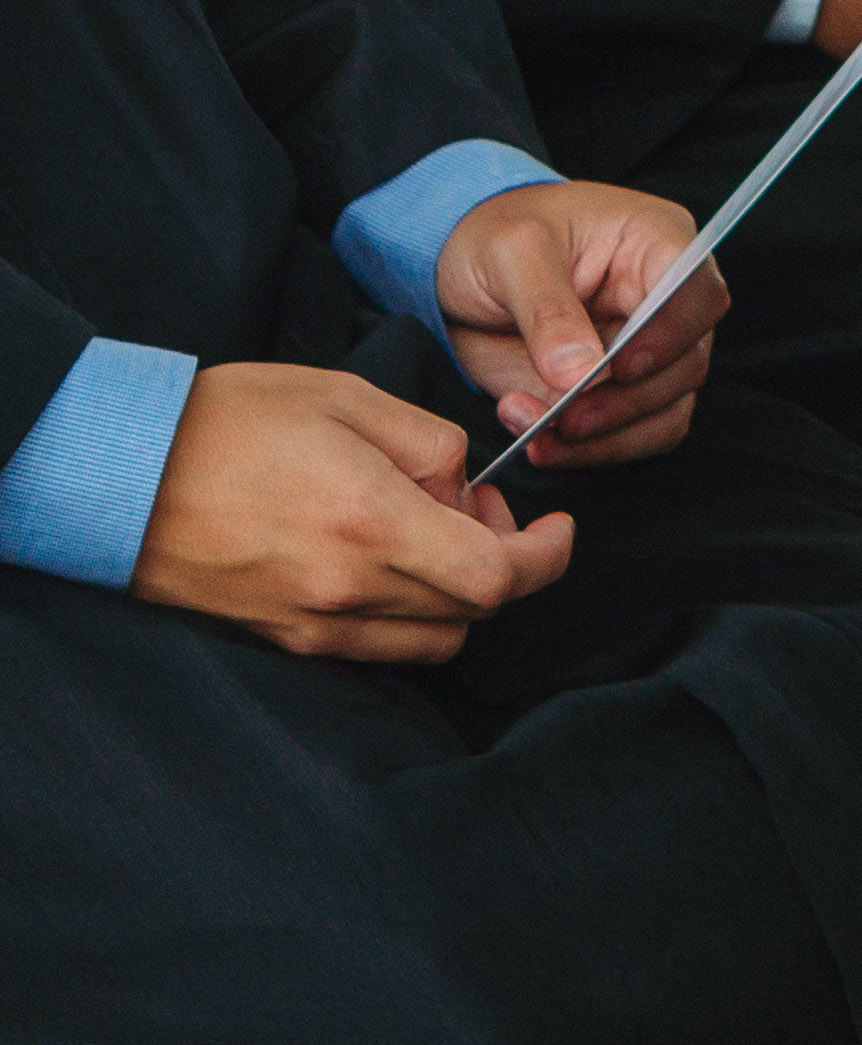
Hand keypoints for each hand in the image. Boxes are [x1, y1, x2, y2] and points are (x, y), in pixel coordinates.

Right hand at [131, 366, 568, 661]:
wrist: (121, 477)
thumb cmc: (230, 423)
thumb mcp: (347, 399)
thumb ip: (430, 445)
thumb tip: (466, 489)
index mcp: (373, 524)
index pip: (498, 577)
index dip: (547, 556)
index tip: (557, 527)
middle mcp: (347, 589)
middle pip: (474, 611)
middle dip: (504, 562)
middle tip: (476, 506)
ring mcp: (312, 624)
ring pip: (431, 638)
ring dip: (457, 594)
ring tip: (428, 530)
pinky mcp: (282, 638)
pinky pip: (377, 646)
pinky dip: (406, 613)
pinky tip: (385, 560)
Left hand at [432, 181, 716, 464]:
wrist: (458, 265)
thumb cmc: (494, 233)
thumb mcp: (512, 253)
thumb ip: (548, 311)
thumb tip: (581, 373)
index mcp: (658, 244)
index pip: (697, 294)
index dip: (671, 336)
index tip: (619, 368)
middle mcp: (665, 300)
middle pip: (687, 363)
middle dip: (626, 401)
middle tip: (563, 418)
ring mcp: (646, 349)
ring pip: (666, 409)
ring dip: (607, 437)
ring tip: (538, 435)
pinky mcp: (618, 390)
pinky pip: (634, 434)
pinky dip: (592, 451)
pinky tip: (541, 442)